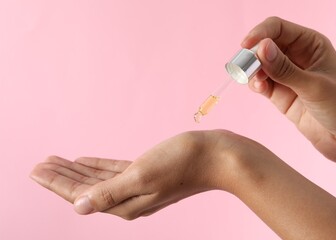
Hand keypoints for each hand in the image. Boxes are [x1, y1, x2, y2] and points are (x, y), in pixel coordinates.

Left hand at [30, 130, 254, 218]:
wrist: (215, 156)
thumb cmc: (182, 164)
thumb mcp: (142, 176)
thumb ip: (110, 192)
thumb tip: (79, 207)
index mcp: (124, 202)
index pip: (81, 194)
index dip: (56, 183)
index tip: (36, 170)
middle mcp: (128, 198)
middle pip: (86, 188)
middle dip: (61, 177)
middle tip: (39, 164)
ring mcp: (137, 185)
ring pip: (97, 178)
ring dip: (76, 170)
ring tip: (56, 161)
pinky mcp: (144, 172)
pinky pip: (112, 170)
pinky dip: (96, 165)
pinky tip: (84, 160)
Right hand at [242, 17, 335, 181]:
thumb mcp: (314, 86)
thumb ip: (284, 69)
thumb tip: (260, 48)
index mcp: (311, 44)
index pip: (278, 28)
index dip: (260, 33)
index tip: (245, 45)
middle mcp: (297, 56)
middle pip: (265, 45)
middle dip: (252, 54)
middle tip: (244, 67)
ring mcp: (286, 75)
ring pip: (259, 64)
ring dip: (252, 71)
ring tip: (257, 82)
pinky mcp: (279, 93)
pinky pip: (260, 82)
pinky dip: (255, 84)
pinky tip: (260, 89)